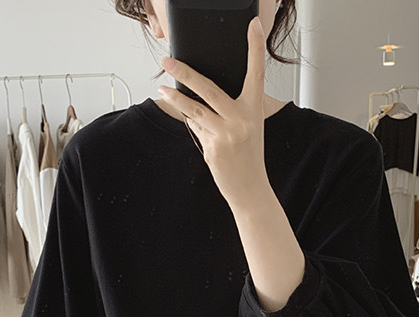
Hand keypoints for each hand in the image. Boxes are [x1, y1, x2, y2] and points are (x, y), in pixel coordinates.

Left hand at [157, 16, 268, 209]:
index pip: (256, 73)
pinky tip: (198, 128)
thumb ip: (229, 110)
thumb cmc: (249, 157)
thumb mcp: (248, 128)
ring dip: (175, 99)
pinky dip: (193, 126)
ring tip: (162, 89)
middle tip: (167, 61)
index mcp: (254, 109)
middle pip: (208, 88)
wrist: (251, 189)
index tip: (253, 25)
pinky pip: (196, 129)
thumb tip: (198, 96)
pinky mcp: (213, 148)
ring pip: (194, 109)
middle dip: (184, 72)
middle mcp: (242, 118)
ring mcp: (226, 133)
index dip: (255, 47)